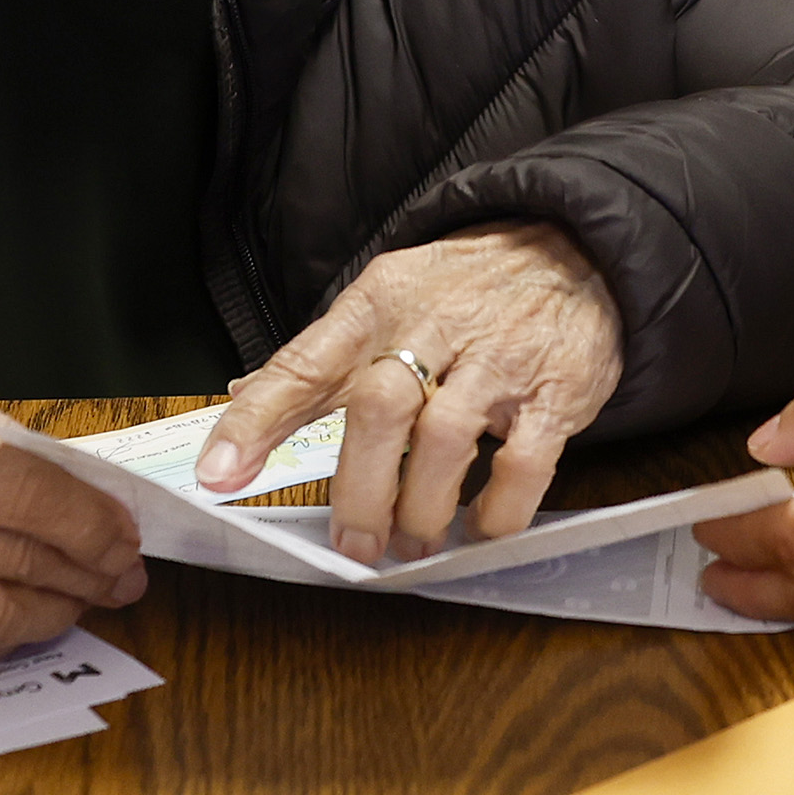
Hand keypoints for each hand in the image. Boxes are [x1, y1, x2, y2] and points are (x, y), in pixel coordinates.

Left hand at [198, 223, 621, 562]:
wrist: (574, 248)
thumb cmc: (464, 290)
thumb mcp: (387, 301)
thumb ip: (321, 358)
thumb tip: (242, 397)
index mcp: (379, 302)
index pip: (306, 362)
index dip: (257, 420)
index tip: (219, 473)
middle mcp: (435, 323)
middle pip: (378, 409)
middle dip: (359, 490)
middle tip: (354, 546)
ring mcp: (500, 356)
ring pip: (445, 439)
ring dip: (422, 508)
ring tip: (414, 544)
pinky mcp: (557, 389)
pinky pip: (525, 462)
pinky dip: (498, 509)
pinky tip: (481, 527)